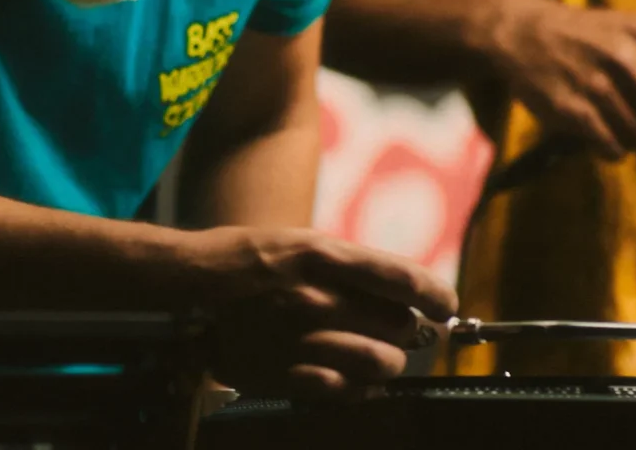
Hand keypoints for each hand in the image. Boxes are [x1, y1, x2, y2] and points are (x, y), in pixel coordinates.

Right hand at [186, 226, 457, 398]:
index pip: (400, 278)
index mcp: (321, 255)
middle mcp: (315, 295)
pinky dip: (360, 388)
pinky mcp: (285, 373)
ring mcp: (300, 337)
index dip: (434, 295)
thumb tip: (405, 291)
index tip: (446, 305)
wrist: (189, 287)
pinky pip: (348, 393)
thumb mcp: (298, 242)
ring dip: (389, 361)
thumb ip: (349, 265)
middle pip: (399, 324)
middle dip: (408, 330)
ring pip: (382, 362)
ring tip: (377, 354)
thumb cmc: (250, 260)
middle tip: (400, 330)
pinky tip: (349, 376)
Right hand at [489, 0, 635, 158]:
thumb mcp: (633, 30)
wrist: (522, 34)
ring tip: (619, 125)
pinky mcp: (570, 109)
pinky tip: (603, 135)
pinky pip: (613, 148)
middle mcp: (622, 54)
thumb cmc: (589, 37)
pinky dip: (612, 149)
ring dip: (634, 139)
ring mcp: (595, 83)